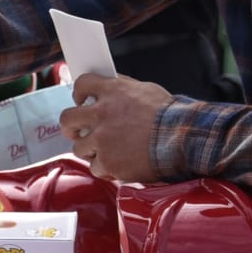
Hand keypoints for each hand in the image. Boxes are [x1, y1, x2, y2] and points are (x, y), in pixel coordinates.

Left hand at [56, 74, 171, 182]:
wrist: (183, 139)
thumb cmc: (171, 116)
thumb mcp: (147, 90)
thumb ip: (125, 88)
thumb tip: (113, 85)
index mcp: (112, 91)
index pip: (82, 84)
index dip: (79, 93)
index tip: (81, 100)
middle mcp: (101, 114)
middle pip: (68, 118)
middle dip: (70, 126)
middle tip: (77, 131)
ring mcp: (102, 139)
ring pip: (79, 148)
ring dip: (90, 151)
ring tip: (104, 153)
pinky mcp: (107, 161)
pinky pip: (95, 168)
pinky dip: (106, 169)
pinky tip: (118, 166)